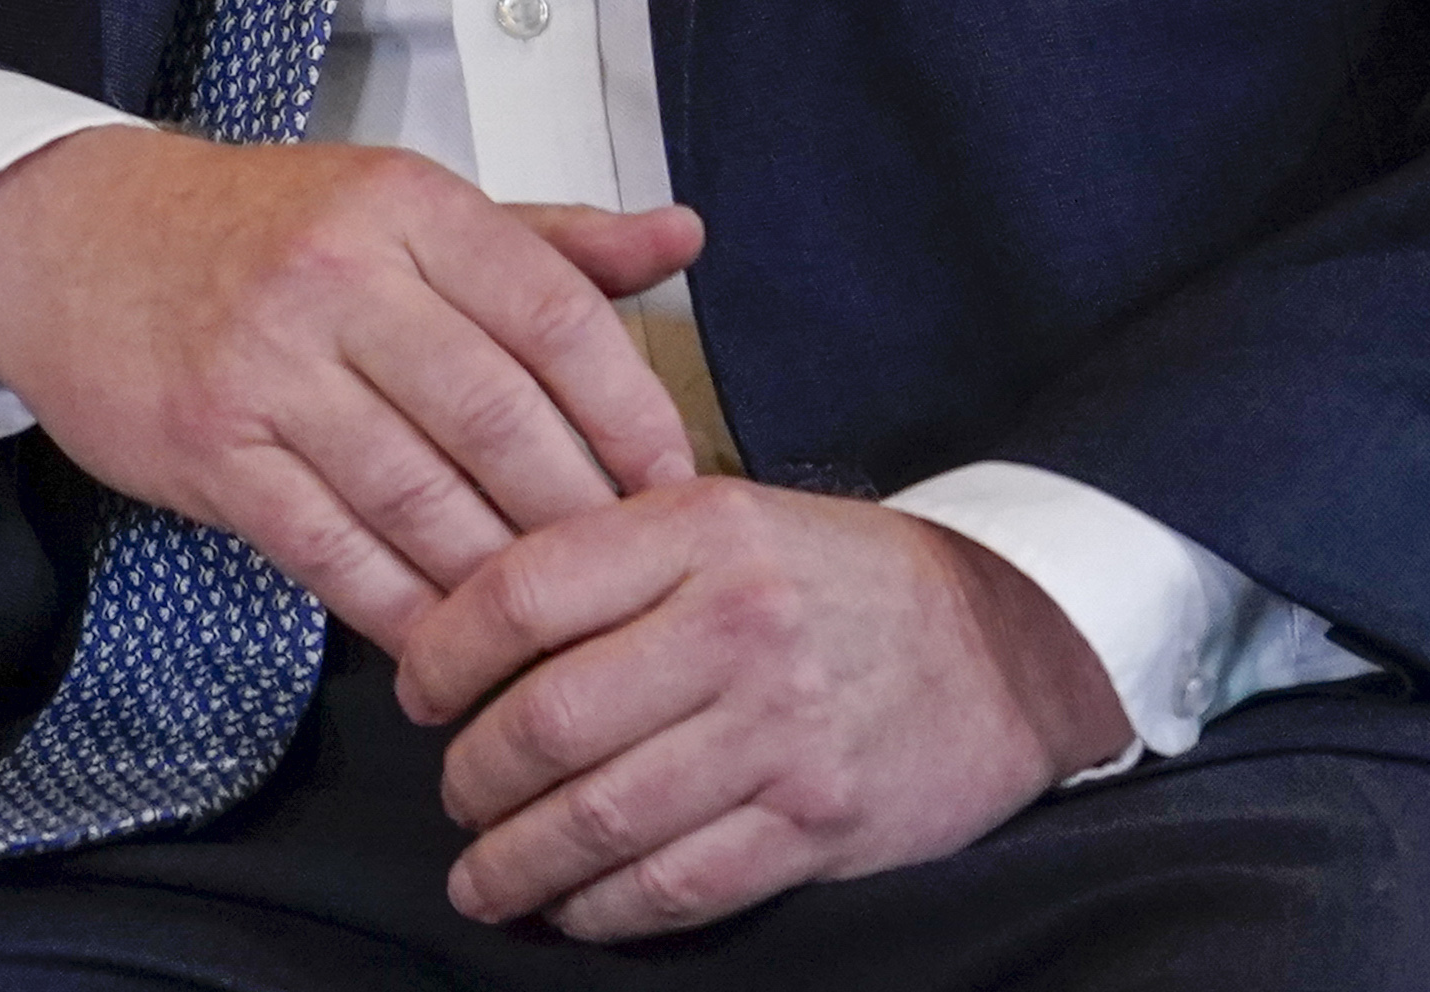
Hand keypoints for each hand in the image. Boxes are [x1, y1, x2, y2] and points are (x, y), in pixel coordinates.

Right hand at [0, 130, 705, 651]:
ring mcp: (266, 362)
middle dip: (574, 511)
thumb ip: (550, 238)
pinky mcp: (209, 445)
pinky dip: (397, 605)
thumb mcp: (406, 202)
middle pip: (495, 415)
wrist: (77, 238)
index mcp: (407, 203)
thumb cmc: (262, 227)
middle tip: (628, 577)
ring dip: (493, 575)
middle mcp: (339, 274)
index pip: (554, 314)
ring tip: (550, 623)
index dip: (629, 412)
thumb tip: (682, 237)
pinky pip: (328, 547)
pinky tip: (445, 638)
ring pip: (416, 493)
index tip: (673, 483)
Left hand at [392, 479, 1134, 939]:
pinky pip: (677, 885)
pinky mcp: (816, 822)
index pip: (523, 593)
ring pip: (602, 818)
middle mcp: (737, 626)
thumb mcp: (735, 519)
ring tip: (483, 878)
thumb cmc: (844, 582)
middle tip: (455, 795)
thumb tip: (476, 620)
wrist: (1010, 643)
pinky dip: (605, 910)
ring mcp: (779, 732)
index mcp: (701, 532)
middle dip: (474, 778)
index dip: (443, 654)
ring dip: (519, 864)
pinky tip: (573, 909)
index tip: (419, 693)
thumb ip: (618, 557)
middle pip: (549, 722)